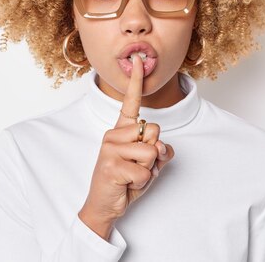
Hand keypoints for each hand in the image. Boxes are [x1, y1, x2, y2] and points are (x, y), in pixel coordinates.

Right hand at [78, 54, 174, 236]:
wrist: (105, 205)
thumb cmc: (126, 181)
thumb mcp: (149, 165)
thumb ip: (160, 151)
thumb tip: (159, 146)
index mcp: (122, 130)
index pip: (131, 103)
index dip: (136, 81)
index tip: (138, 59)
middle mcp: (114, 134)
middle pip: (155, 131)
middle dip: (155, 154)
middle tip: (137, 166)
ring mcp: (110, 148)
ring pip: (151, 152)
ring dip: (148, 169)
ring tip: (131, 175)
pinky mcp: (110, 165)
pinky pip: (144, 172)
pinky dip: (142, 182)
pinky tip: (126, 184)